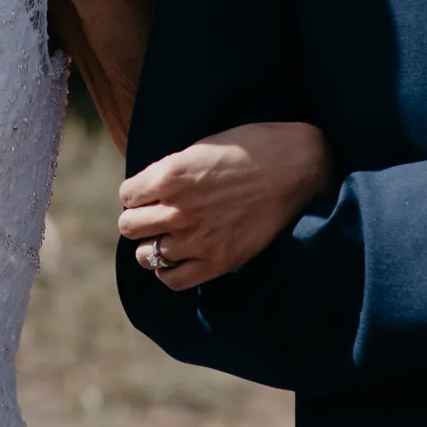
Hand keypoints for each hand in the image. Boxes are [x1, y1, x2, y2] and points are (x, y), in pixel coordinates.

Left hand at [119, 122, 334, 291]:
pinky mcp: (218, 260)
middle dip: (140, 219)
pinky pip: (173, 279)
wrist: (300, 168)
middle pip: (129, 226)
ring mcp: (197, 238)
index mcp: (170, 174)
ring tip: (169, 237)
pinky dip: (169, 270)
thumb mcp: (202, 147)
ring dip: (154, 244)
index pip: (127, 195)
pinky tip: (179, 258)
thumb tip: (149, 190)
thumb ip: (171, 171)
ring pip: (146, 254)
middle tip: (157, 215)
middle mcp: (177, 209)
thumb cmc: (253, 148)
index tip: (153, 193)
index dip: (139, 193)